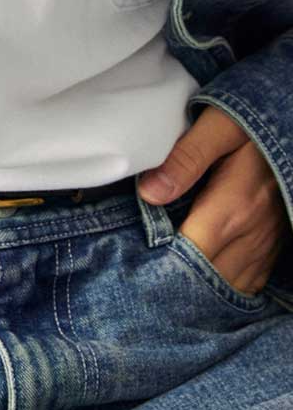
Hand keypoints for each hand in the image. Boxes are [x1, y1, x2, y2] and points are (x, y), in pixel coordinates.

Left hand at [138, 104, 291, 294]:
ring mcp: (264, 245)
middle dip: (173, 277)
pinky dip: (222, 282)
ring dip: (198, 284)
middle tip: (140, 266)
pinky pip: (246, 282)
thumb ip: (185, 158)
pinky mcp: (271, 247)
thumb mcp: (219, 127)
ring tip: (165, 271)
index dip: (158, 259)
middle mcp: (252, 236)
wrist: (292, 124)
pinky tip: (200, 271)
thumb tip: (150, 193)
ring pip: (228, 286)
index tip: (133, 255)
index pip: (189, 254)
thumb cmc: (254, 123)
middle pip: (207, 279)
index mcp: (233, 209)